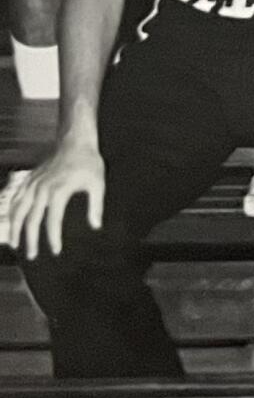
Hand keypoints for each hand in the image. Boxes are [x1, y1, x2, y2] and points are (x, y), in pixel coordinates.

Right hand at [6, 141, 104, 260]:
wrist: (75, 141)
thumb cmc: (89, 162)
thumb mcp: (98, 184)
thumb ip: (96, 206)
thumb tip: (96, 225)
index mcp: (58, 192)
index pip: (52, 221)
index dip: (53, 238)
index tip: (56, 251)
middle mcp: (41, 190)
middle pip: (31, 220)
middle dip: (31, 240)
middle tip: (32, 255)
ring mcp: (33, 184)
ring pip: (18, 210)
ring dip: (15, 228)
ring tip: (15, 244)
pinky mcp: (29, 180)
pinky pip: (16, 198)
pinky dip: (11, 211)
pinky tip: (11, 221)